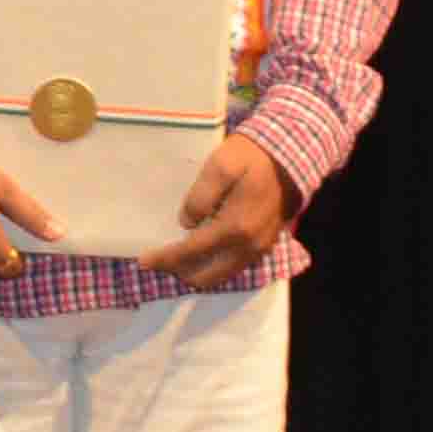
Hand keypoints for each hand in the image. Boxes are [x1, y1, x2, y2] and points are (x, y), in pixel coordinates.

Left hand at [153, 132, 298, 292]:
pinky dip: (214, 266)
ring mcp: (260, 248)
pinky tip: (200, 253)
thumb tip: (186, 222)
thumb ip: (200, 196)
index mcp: (235, 227)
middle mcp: (249, 245)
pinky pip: (234, 267)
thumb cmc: (251, 157)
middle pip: (205, 275)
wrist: (289, 156)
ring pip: (221, 276)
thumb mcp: (220, 166)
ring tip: (176, 258)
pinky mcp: (265, 245)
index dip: (165, 259)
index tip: (143, 260)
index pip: (191, 253)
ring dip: (196, 271)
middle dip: (178, 271)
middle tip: (158, 259)